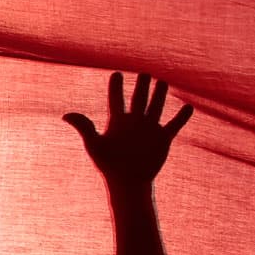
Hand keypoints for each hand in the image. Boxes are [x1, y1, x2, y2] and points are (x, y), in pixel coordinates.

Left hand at [65, 71, 192, 191]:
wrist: (127, 181)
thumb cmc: (108, 165)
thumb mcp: (95, 144)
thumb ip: (84, 127)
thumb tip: (65, 115)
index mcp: (117, 122)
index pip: (116, 100)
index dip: (115, 87)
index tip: (116, 74)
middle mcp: (134, 122)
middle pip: (138, 99)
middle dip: (141, 86)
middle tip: (144, 72)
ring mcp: (149, 129)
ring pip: (156, 107)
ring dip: (159, 95)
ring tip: (162, 81)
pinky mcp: (163, 139)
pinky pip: (174, 124)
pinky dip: (181, 116)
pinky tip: (188, 107)